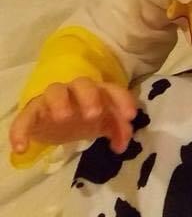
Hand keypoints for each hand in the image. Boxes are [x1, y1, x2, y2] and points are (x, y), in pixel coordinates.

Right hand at [8, 78, 137, 155]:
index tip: (130, 116)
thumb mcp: (104, 125)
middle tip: (94, 114)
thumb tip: (122, 145)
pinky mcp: (33, 113)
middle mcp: (76, 91)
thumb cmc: (85, 120)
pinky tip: (22, 148)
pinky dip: (21, 130)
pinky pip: (24, 117)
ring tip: (63, 117)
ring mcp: (53, 100)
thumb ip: (118, 131)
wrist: (56, 123)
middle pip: (83, 83)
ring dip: (60, 102)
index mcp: (97, 91)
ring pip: (55, 91)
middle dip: (90, 96)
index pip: (112, 89)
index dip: (123, 100)